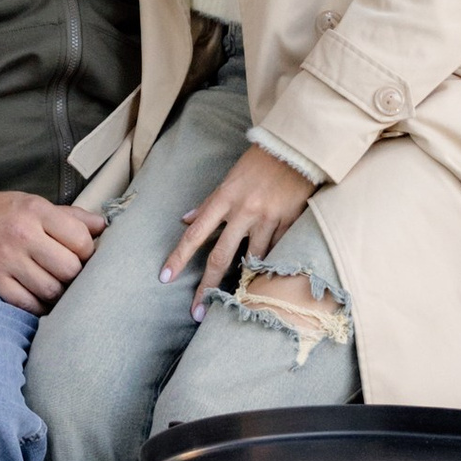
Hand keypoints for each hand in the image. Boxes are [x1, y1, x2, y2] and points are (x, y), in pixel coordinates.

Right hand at [0, 183, 103, 313]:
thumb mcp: (32, 203)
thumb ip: (69, 216)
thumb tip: (103, 226)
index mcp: (36, 210)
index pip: (81, 240)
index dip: (88, 252)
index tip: (81, 254)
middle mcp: (22, 234)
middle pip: (69, 269)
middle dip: (75, 275)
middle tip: (68, 273)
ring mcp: (6, 260)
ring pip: (51, 290)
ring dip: (58, 293)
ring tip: (55, 285)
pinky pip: (27, 304)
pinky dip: (38, 306)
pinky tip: (38, 297)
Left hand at [162, 144, 314, 307]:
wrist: (295, 148)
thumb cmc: (258, 163)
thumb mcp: (229, 179)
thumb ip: (209, 204)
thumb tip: (185, 219)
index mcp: (224, 198)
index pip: (195, 233)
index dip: (179, 257)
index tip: (165, 277)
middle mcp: (244, 211)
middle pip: (220, 256)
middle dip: (206, 286)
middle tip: (197, 312)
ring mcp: (268, 219)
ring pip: (252, 260)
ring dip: (242, 282)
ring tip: (236, 302)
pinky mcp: (289, 223)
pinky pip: (278, 252)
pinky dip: (270, 266)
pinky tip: (266, 282)